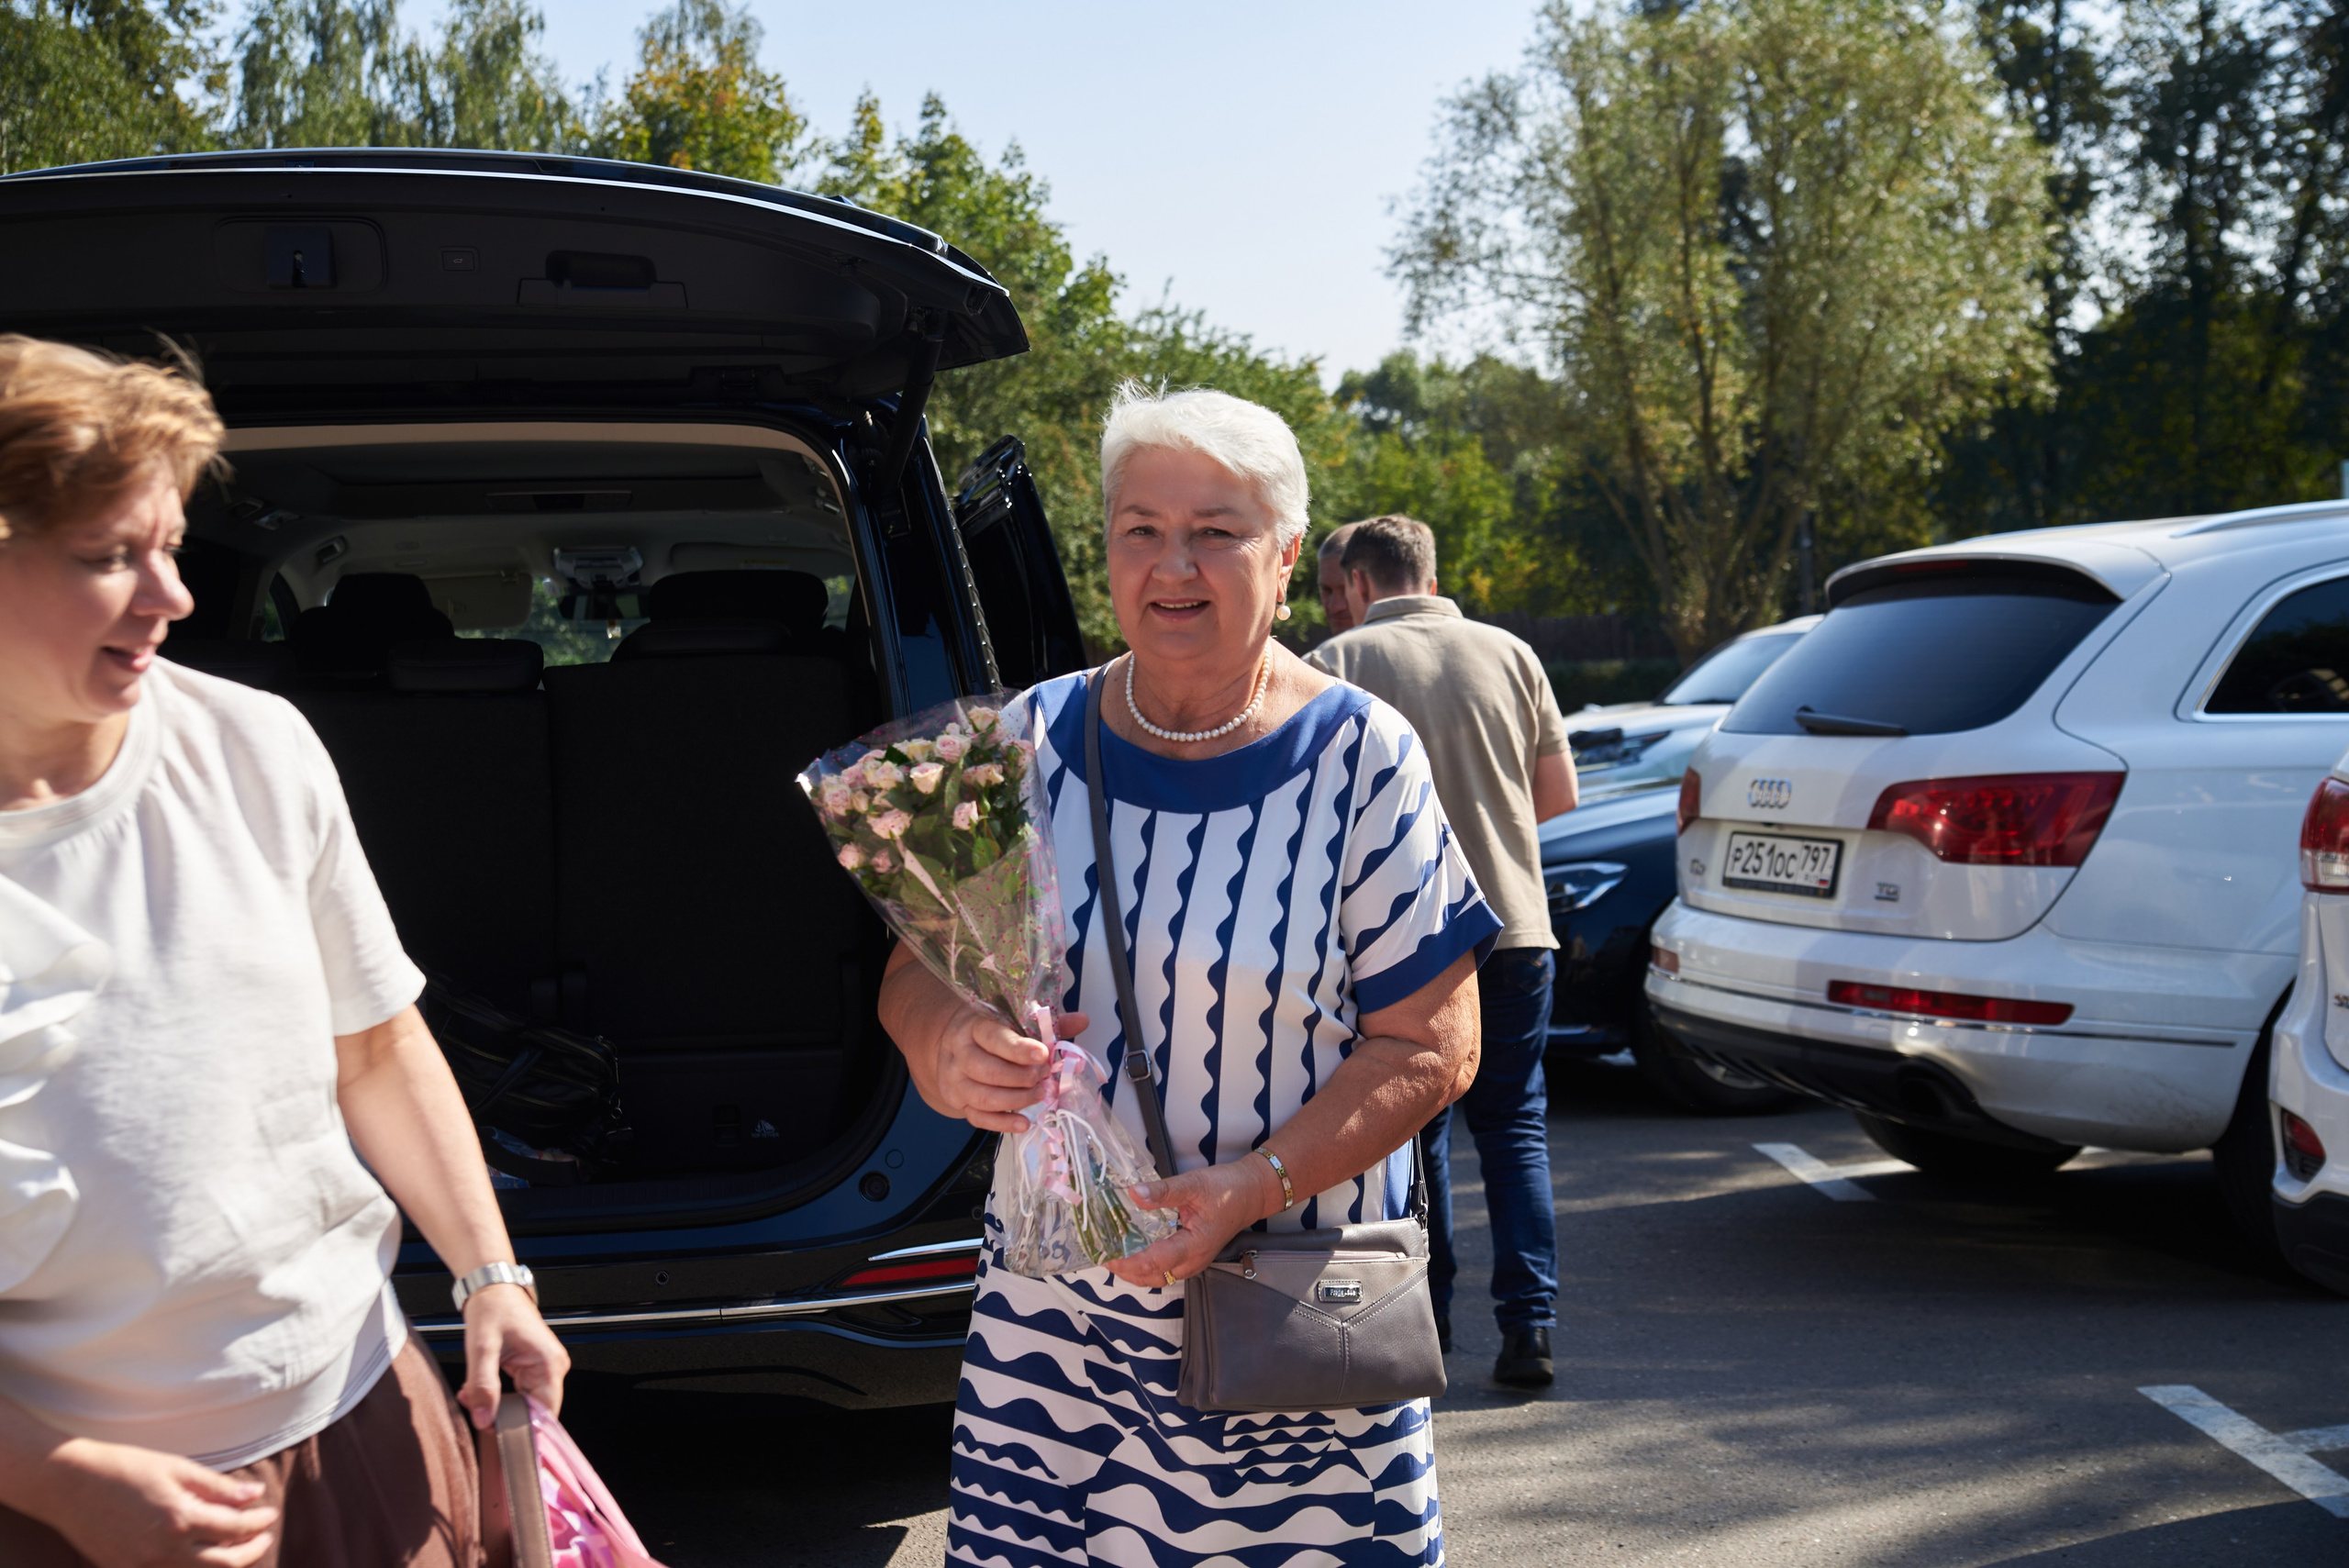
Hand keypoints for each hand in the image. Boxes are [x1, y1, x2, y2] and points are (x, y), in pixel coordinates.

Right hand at [34, 1437, 276, 1567]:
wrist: (70, 1485)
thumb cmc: (125, 1469)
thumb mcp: (177, 1469)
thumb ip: (218, 1487)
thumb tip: (254, 1495)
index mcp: (179, 1520)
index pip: (235, 1529)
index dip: (258, 1522)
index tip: (269, 1513)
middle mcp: (162, 1552)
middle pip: (223, 1565)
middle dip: (250, 1551)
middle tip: (263, 1536)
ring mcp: (142, 1567)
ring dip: (225, 1565)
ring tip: (239, 1549)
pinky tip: (203, 1557)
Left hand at [458, 1282, 570, 1430]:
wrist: (493, 1289)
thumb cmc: (492, 1310)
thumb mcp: (482, 1348)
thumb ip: (482, 1386)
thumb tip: (484, 1421)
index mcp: (549, 1363)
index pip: (545, 1414)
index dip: (522, 1429)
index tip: (494, 1433)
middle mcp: (553, 1368)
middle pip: (534, 1412)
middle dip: (502, 1415)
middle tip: (473, 1407)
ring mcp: (545, 1368)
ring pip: (524, 1405)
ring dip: (497, 1406)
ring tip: (471, 1394)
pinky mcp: (534, 1368)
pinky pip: (519, 1394)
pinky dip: (498, 1396)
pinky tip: (478, 1389)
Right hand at [931, 1010, 1088, 1134]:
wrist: (952, 1043)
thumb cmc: (990, 1031)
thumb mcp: (1012, 1019)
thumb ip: (1046, 1022)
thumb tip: (1081, 1021)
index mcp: (974, 1027)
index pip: (994, 1039)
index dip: (1019, 1049)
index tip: (1043, 1055)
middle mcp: (959, 1054)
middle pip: (987, 1071)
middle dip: (1022, 1078)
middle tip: (1044, 1076)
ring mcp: (955, 1080)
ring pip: (983, 1097)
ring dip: (1016, 1100)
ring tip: (1039, 1095)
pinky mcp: (957, 1102)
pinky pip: (978, 1119)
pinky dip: (1002, 1124)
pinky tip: (1023, 1122)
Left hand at [1102, 1158, 1279, 1288]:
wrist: (1251, 1193)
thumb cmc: (1227, 1189)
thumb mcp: (1194, 1184)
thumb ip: (1163, 1191)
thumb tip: (1134, 1193)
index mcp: (1194, 1246)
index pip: (1154, 1263)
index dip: (1127, 1261)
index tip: (1106, 1253)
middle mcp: (1192, 1261)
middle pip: (1151, 1277)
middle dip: (1124, 1270)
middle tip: (1101, 1252)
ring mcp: (1192, 1262)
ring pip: (1156, 1277)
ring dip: (1133, 1270)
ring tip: (1111, 1252)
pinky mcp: (1190, 1257)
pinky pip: (1163, 1269)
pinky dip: (1144, 1263)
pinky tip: (1131, 1248)